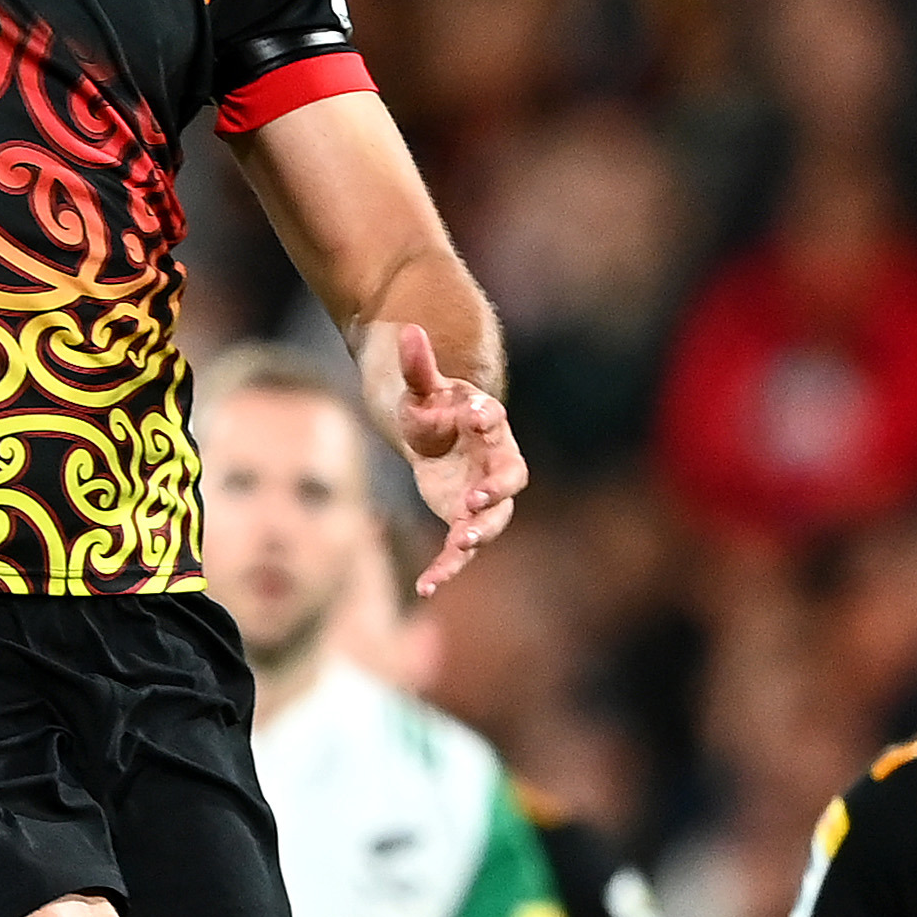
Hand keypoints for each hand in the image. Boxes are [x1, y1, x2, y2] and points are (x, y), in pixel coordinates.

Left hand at [372, 322, 527, 597]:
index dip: (486, 417)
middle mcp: (495, 464)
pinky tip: (425, 588)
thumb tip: (407, 329)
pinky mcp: (464, 521)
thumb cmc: (434, 407)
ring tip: (459, 547)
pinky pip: (459, 549)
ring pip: (492, 522)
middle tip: (475, 500)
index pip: (495, 421)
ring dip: (478, 535)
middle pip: (509, 481)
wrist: (435, 435)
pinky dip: (446, 568)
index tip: (474, 412)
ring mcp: (483, 496)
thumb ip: (418, 365)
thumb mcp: (421, 389)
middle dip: (495, 492)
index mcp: (488, 426)